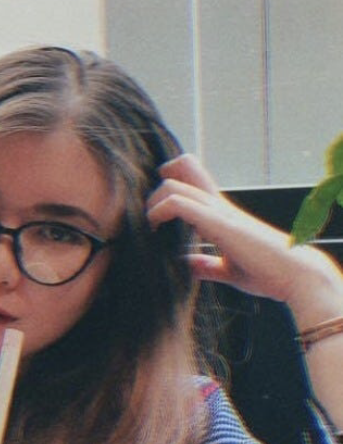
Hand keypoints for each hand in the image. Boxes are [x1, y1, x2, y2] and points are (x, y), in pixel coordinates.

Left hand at [146, 154, 342, 318]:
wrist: (294, 275)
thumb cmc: (267, 273)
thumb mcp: (229, 270)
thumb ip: (208, 266)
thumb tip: (189, 266)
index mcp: (222, 213)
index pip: (195, 178)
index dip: (172, 181)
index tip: (157, 210)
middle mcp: (219, 205)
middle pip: (183, 168)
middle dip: (156, 187)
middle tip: (149, 217)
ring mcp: (218, 212)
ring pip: (175, 184)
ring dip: (153, 201)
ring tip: (149, 225)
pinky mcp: (218, 223)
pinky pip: (180, 204)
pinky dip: (159, 211)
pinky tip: (155, 229)